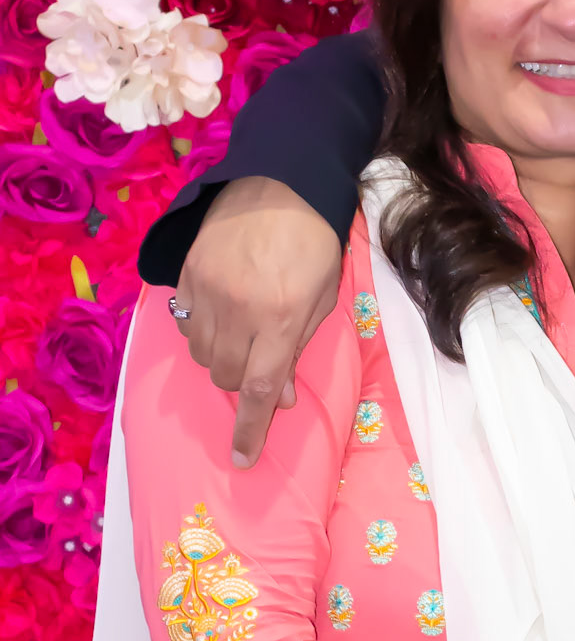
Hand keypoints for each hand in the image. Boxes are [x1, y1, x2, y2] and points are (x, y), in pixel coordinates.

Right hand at [173, 176, 342, 467]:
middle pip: (228, 377)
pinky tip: (220, 313)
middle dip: (244, 382)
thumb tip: (284, 398)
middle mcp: (242, 311)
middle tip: (261, 361)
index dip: (252, 431)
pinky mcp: (187, 274)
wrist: (280, 181)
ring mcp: (209, 291)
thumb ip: (299, 349)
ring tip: (242, 334)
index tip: (242, 459)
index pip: (262, 391)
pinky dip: (201, 331)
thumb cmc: (314, 242)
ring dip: (222, 359)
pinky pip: (185, 324)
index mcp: (283, 319)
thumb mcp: (322, 298)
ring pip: (202, 355)